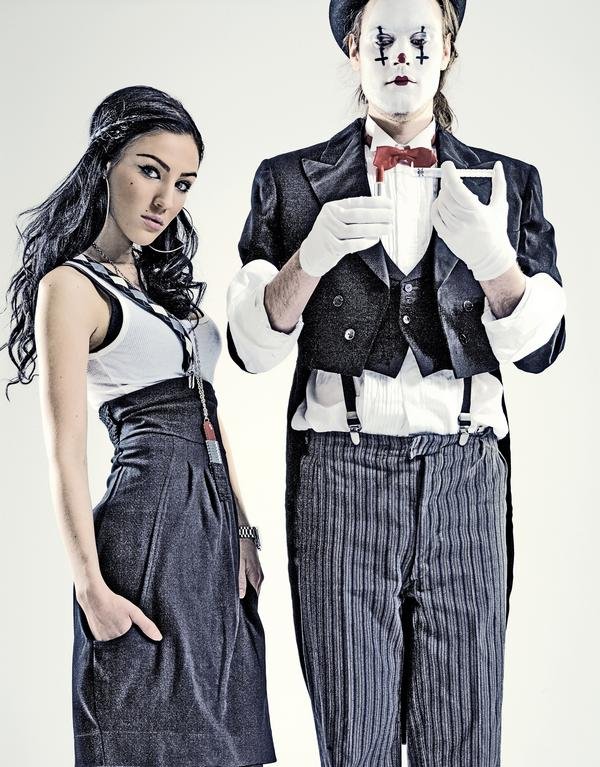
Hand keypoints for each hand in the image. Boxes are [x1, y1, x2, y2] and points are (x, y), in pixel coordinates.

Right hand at [77, 581, 162, 641]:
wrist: (94, 598)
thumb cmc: (115, 603)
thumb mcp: (134, 612)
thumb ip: (146, 625)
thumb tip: (159, 638)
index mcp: (123, 637)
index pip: (132, 645)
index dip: (134, 639)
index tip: (133, 631)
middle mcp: (112, 642)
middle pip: (122, 644)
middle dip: (124, 638)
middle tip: (120, 622)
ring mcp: (102, 641)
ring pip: (113, 642)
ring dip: (116, 636)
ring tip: (114, 622)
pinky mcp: (95, 638)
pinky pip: (105, 641)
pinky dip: (108, 635)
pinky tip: (107, 624)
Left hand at [238, 539, 262, 598]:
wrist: (243, 534)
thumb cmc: (241, 548)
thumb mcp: (238, 565)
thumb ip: (240, 581)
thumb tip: (241, 596)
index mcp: (256, 577)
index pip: (254, 598)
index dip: (247, 604)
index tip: (240, 608)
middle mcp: (259, 576)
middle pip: (254, 594)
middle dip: (246, 599)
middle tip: (236, 603)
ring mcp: (258, 572)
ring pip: (252, 587)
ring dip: (245, 591)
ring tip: (235, 594)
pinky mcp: (255, 569)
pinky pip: (252, 581)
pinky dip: (246, 584)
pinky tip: (239, 584)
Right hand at [299, 196, 392, 276]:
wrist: (311, 254)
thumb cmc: (330, 236)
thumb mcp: (338, 221)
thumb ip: (355, 215)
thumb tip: (381, 210)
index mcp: (333, 207)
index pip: (357, 202)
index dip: (375, 203)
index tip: (389, 204)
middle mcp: (329, 217)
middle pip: (357, 215)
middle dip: (378, 215)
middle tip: (392, 216)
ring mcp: (328, 232)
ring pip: (355, 230)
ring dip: (374, 229)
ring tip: (387, 229)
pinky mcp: (330, 247)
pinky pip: (351, 244)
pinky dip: (365, 242)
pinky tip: (374, 240)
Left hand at [431, 160, 516, 281]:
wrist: (490, 257)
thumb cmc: (496, 231)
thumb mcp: (500, 206)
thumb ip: (499, 184)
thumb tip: (498, 165)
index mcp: (476, 211)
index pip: (456, 188)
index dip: (449, 174)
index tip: (448, 165)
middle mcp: (462, 221)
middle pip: (446, 194)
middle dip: (447, 183)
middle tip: (452, 180)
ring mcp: (452, 229)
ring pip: (439, 204)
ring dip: (443, 194)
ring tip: (453, 194)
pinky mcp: (446, 236)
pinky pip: (435, 216)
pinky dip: (436, 206)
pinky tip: (443, 204)